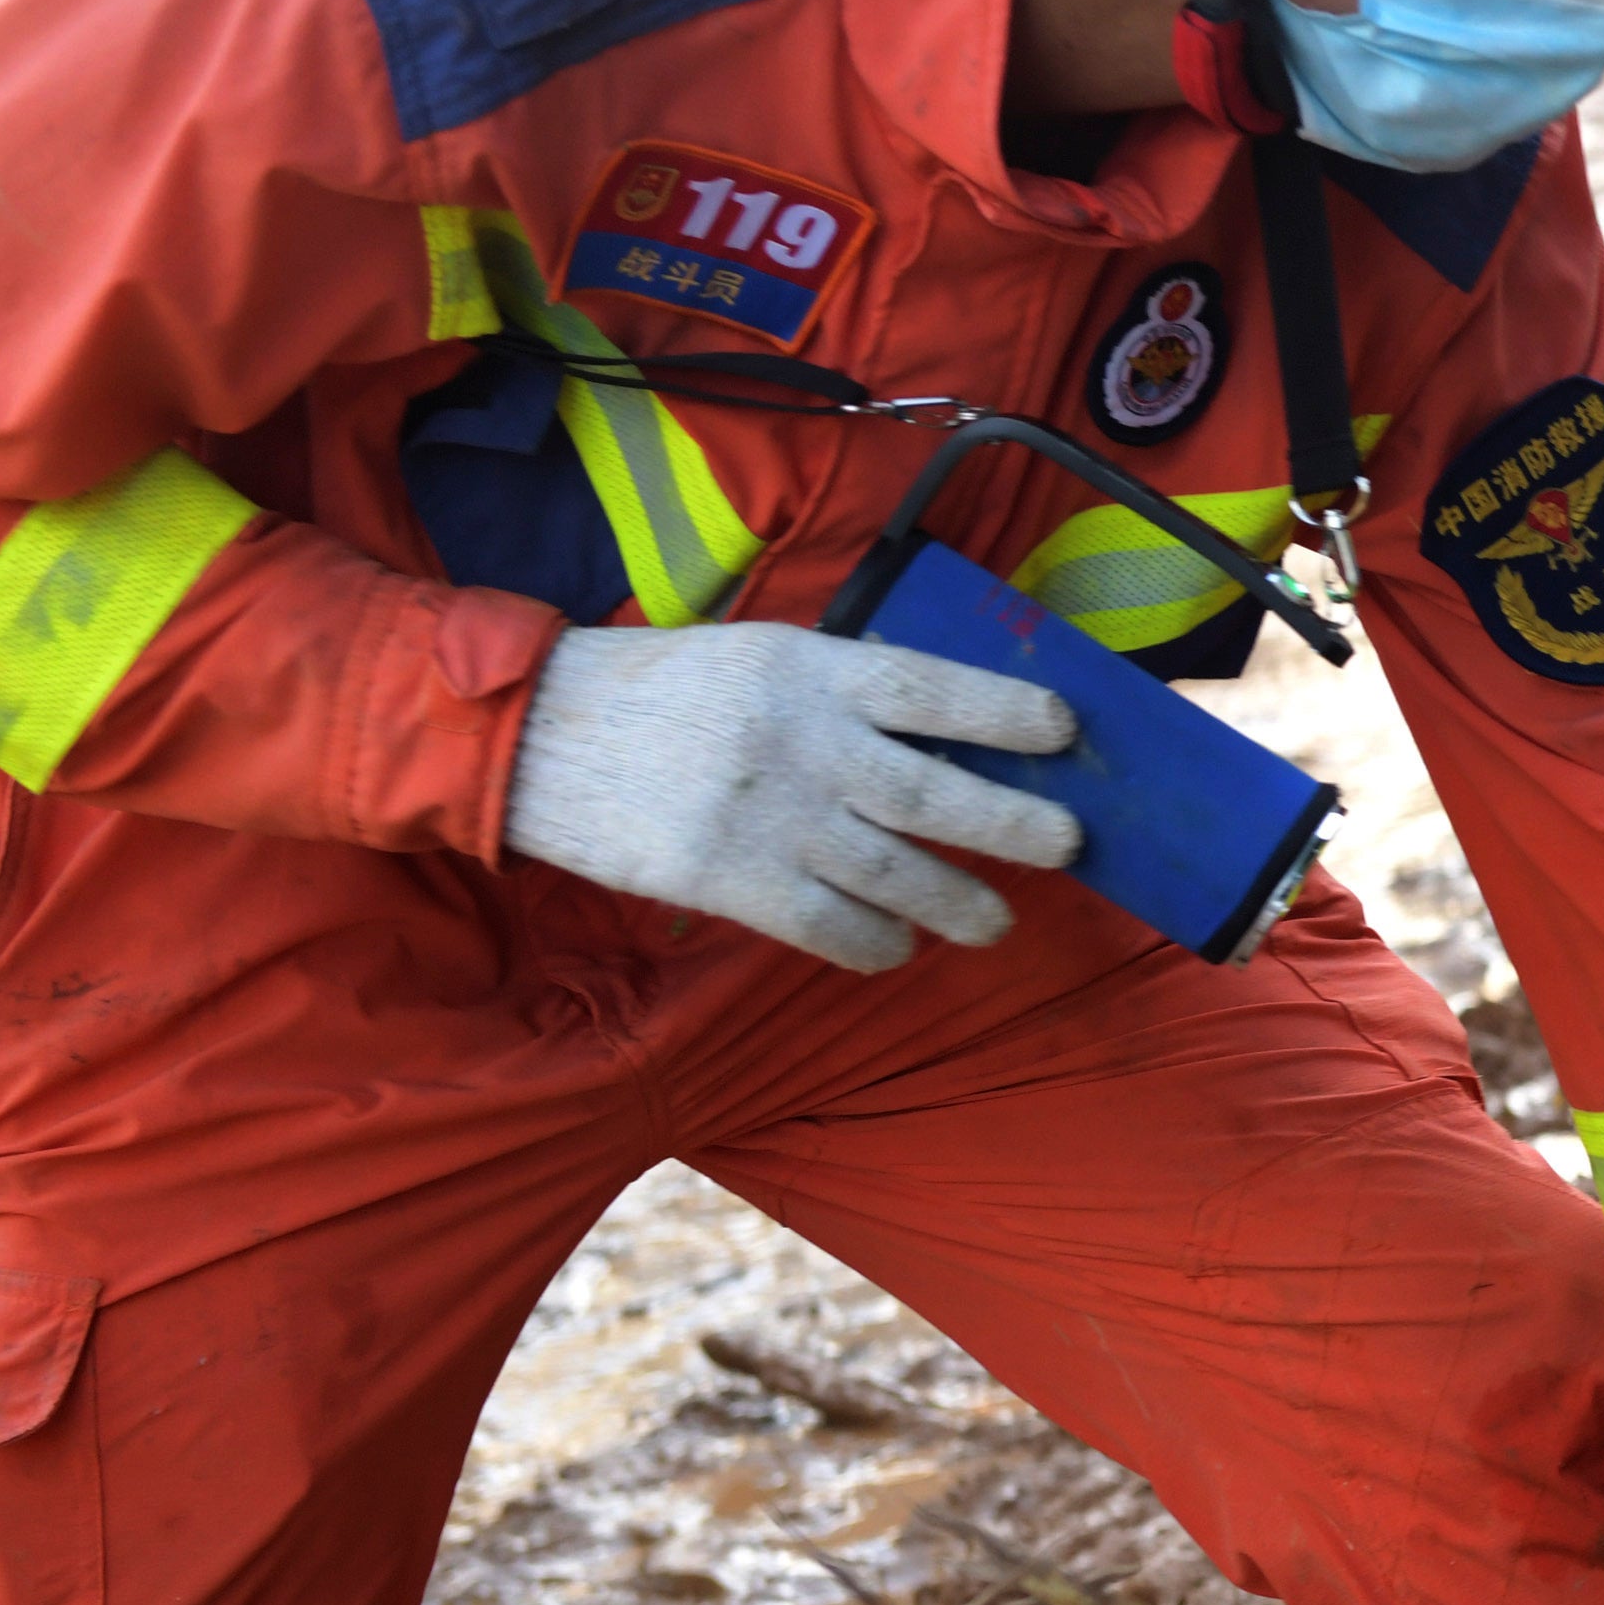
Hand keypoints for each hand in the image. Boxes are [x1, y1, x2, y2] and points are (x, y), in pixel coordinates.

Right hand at [498, 622, 1083, 969]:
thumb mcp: (757, 657)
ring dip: (957, 902)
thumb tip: (945, 729)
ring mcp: (763, 815)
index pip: (929, 687)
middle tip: (1068, 843)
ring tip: (996, 919)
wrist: (535, 734)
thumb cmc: (661, 691)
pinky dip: (874, 943)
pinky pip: (825, 926)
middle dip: (1013, 824)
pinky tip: (899, 947)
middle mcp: (797, 741)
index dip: (1004, 711)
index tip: (1065, 730)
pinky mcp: (722, 878)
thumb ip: (839, 690)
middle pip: (930, 791)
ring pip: (892, 871)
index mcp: (807, 669)